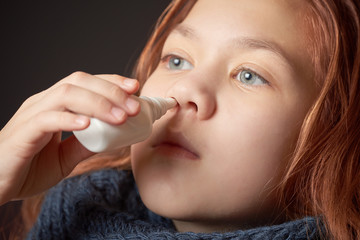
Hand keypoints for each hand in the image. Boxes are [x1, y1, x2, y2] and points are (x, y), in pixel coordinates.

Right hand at [0, 72, 139, 204]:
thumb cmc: (27, 169)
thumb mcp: (66, 157)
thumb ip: (87, 144)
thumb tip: (116, 137)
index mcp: (55, 105)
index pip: (86, 82)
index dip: (111, 82)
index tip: (135, 88)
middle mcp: (43, 103)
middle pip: (79, 81)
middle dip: (111, 91)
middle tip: (135, 106)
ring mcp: (31, 115)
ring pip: (66, 94)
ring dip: (98, 103)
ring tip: (121, 117)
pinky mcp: (22, 133)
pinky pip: (46, 119)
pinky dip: (69, 119)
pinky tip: (88, 124)